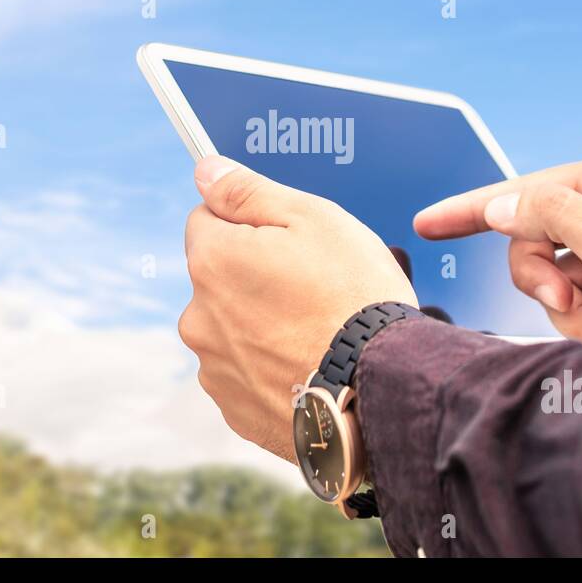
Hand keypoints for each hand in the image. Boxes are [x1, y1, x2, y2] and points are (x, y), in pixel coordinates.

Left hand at [180, 155, 416, 460]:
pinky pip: (248, 375)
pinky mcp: (237, 411)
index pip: (207, 220)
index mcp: (212, 261)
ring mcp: (215, 369)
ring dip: (262, 325)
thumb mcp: (312, 218)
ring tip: (317, 333)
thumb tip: (205, 171)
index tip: (290, 242)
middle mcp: (199, 317)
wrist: (383, 390)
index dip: (251, 223)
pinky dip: (272, 368)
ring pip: (233, 329)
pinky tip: (311, 367)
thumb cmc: (355, 297)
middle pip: (219, 278)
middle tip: (313, 288)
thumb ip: (247, 191)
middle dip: (254, 276)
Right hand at [413, 153, 581, 345]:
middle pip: (530, 243)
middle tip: (576, 303)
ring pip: (549, 284)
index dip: (468, 210)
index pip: (521, 191)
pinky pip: (574, 309)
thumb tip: (499, 204)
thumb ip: (549, 215)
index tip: (426, 223)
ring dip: (580, 316)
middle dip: (548, 284)